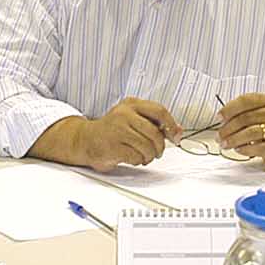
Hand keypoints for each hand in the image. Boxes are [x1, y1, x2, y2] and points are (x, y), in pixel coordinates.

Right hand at [36, 99, 181, 171]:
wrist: (85, 140)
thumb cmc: (112, 130)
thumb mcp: (133, 120)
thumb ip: (155, 123)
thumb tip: (178, 131)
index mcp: (131, 104)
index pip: (159, 111)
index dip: (171, 125)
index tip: (175, 136)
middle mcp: (124, 114)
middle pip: (155, 133)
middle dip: (160, 147)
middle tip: (157, 152)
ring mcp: (117, 129)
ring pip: (147, 146)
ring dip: (149, 156)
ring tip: (144, 156)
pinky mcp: (112, 146)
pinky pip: (136, 156)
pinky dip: (138, 160)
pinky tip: (133, 158)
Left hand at [216, 94, 264, 166]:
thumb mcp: (258, 112)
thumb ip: (241, 112)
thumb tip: (221, 121)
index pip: (245, 101)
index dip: (229, 109)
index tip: (219, 117)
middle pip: (245, 118)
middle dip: (228, 128)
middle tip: (218, 136)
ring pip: (251, 133)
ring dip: (233, 139)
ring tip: (225, 144)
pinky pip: (258, 147)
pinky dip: (244, 149)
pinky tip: (238, 149)